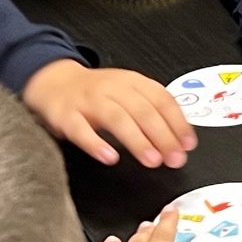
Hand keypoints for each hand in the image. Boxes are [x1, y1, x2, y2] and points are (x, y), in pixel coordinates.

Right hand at [20, 59, 195, 168]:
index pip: (161, 99)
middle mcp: (112, 89)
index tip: (188, 144)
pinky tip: (109, 157)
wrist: (54, 82)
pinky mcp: (66, 116)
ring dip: (137, 140)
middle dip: (163, 136)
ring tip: (152, 160)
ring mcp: (88, 101)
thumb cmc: (96, 93)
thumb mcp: (128, 92)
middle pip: (142, 110)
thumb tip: (181, 137)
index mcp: (131, 82)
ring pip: (116, 118)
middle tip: (174, 158)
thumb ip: (153, 110)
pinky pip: (81, 130)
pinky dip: (96, 144)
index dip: (178, 122)